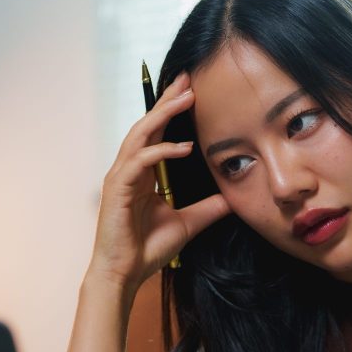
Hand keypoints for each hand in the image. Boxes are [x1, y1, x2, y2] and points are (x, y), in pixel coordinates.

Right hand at [89, 71, 231, 291]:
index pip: (157, 132)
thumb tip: (233, 198)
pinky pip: (140, 161)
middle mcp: (129, 169)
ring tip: (185, 97)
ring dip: (164, 114)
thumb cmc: (147, 249)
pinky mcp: (118, 188)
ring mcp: (121, 176)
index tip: (191, 89)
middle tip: (187, 78)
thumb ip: (209, 208)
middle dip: (167, 100)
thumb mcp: (189, 222)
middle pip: (147, 124)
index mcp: (142, 173)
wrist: (125, 273)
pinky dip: (161, 151)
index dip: (172, 109)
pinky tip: (184, 147)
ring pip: (141, 134)